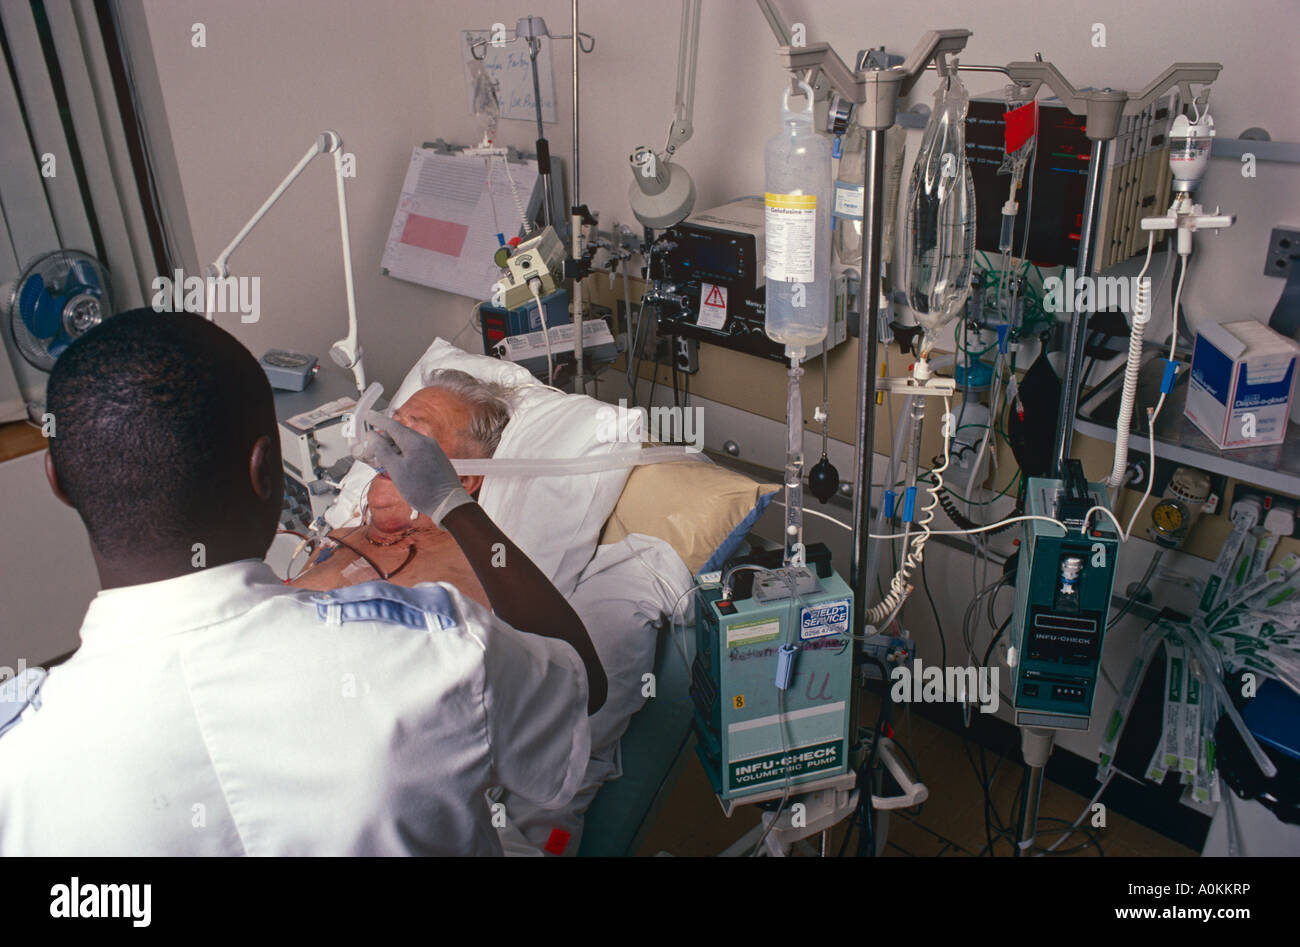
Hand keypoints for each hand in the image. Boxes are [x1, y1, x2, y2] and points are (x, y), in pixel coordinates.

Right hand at [363, 411, 472, 527]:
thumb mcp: (396, 470)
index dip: (378, 420)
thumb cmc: (421, 489)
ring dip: (394, 447)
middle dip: (384, 439)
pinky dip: (404, 452)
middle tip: (371, 449)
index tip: (368, 415)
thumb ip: (382, 451)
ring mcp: (433, 449)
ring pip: (408, 442)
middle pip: (400, 433)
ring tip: (383, 459)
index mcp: (415, 442)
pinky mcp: (437, 458)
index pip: (392, 425)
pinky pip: (417, 449)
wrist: (447, 503)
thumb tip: (372, 436)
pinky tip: (399, 463)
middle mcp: (426, 441)